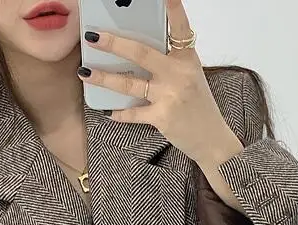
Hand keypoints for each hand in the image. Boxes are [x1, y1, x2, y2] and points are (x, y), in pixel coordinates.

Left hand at [78, 0, 244, 172]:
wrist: (212, 139)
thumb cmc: (199, 107)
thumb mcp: (190, 77)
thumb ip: (169, 63)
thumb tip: (135, 52)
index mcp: (187, 59)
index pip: (180, 27)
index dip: (173, 8)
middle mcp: (179, 74)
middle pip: (141, 52)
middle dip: (113, 43)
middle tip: (93, 36)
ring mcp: (170, 95)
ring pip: (130, 83)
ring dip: (104, 77)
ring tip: (85, 72)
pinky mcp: (162, 117)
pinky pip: (134, 113)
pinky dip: (120, 113)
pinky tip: (108, 112)